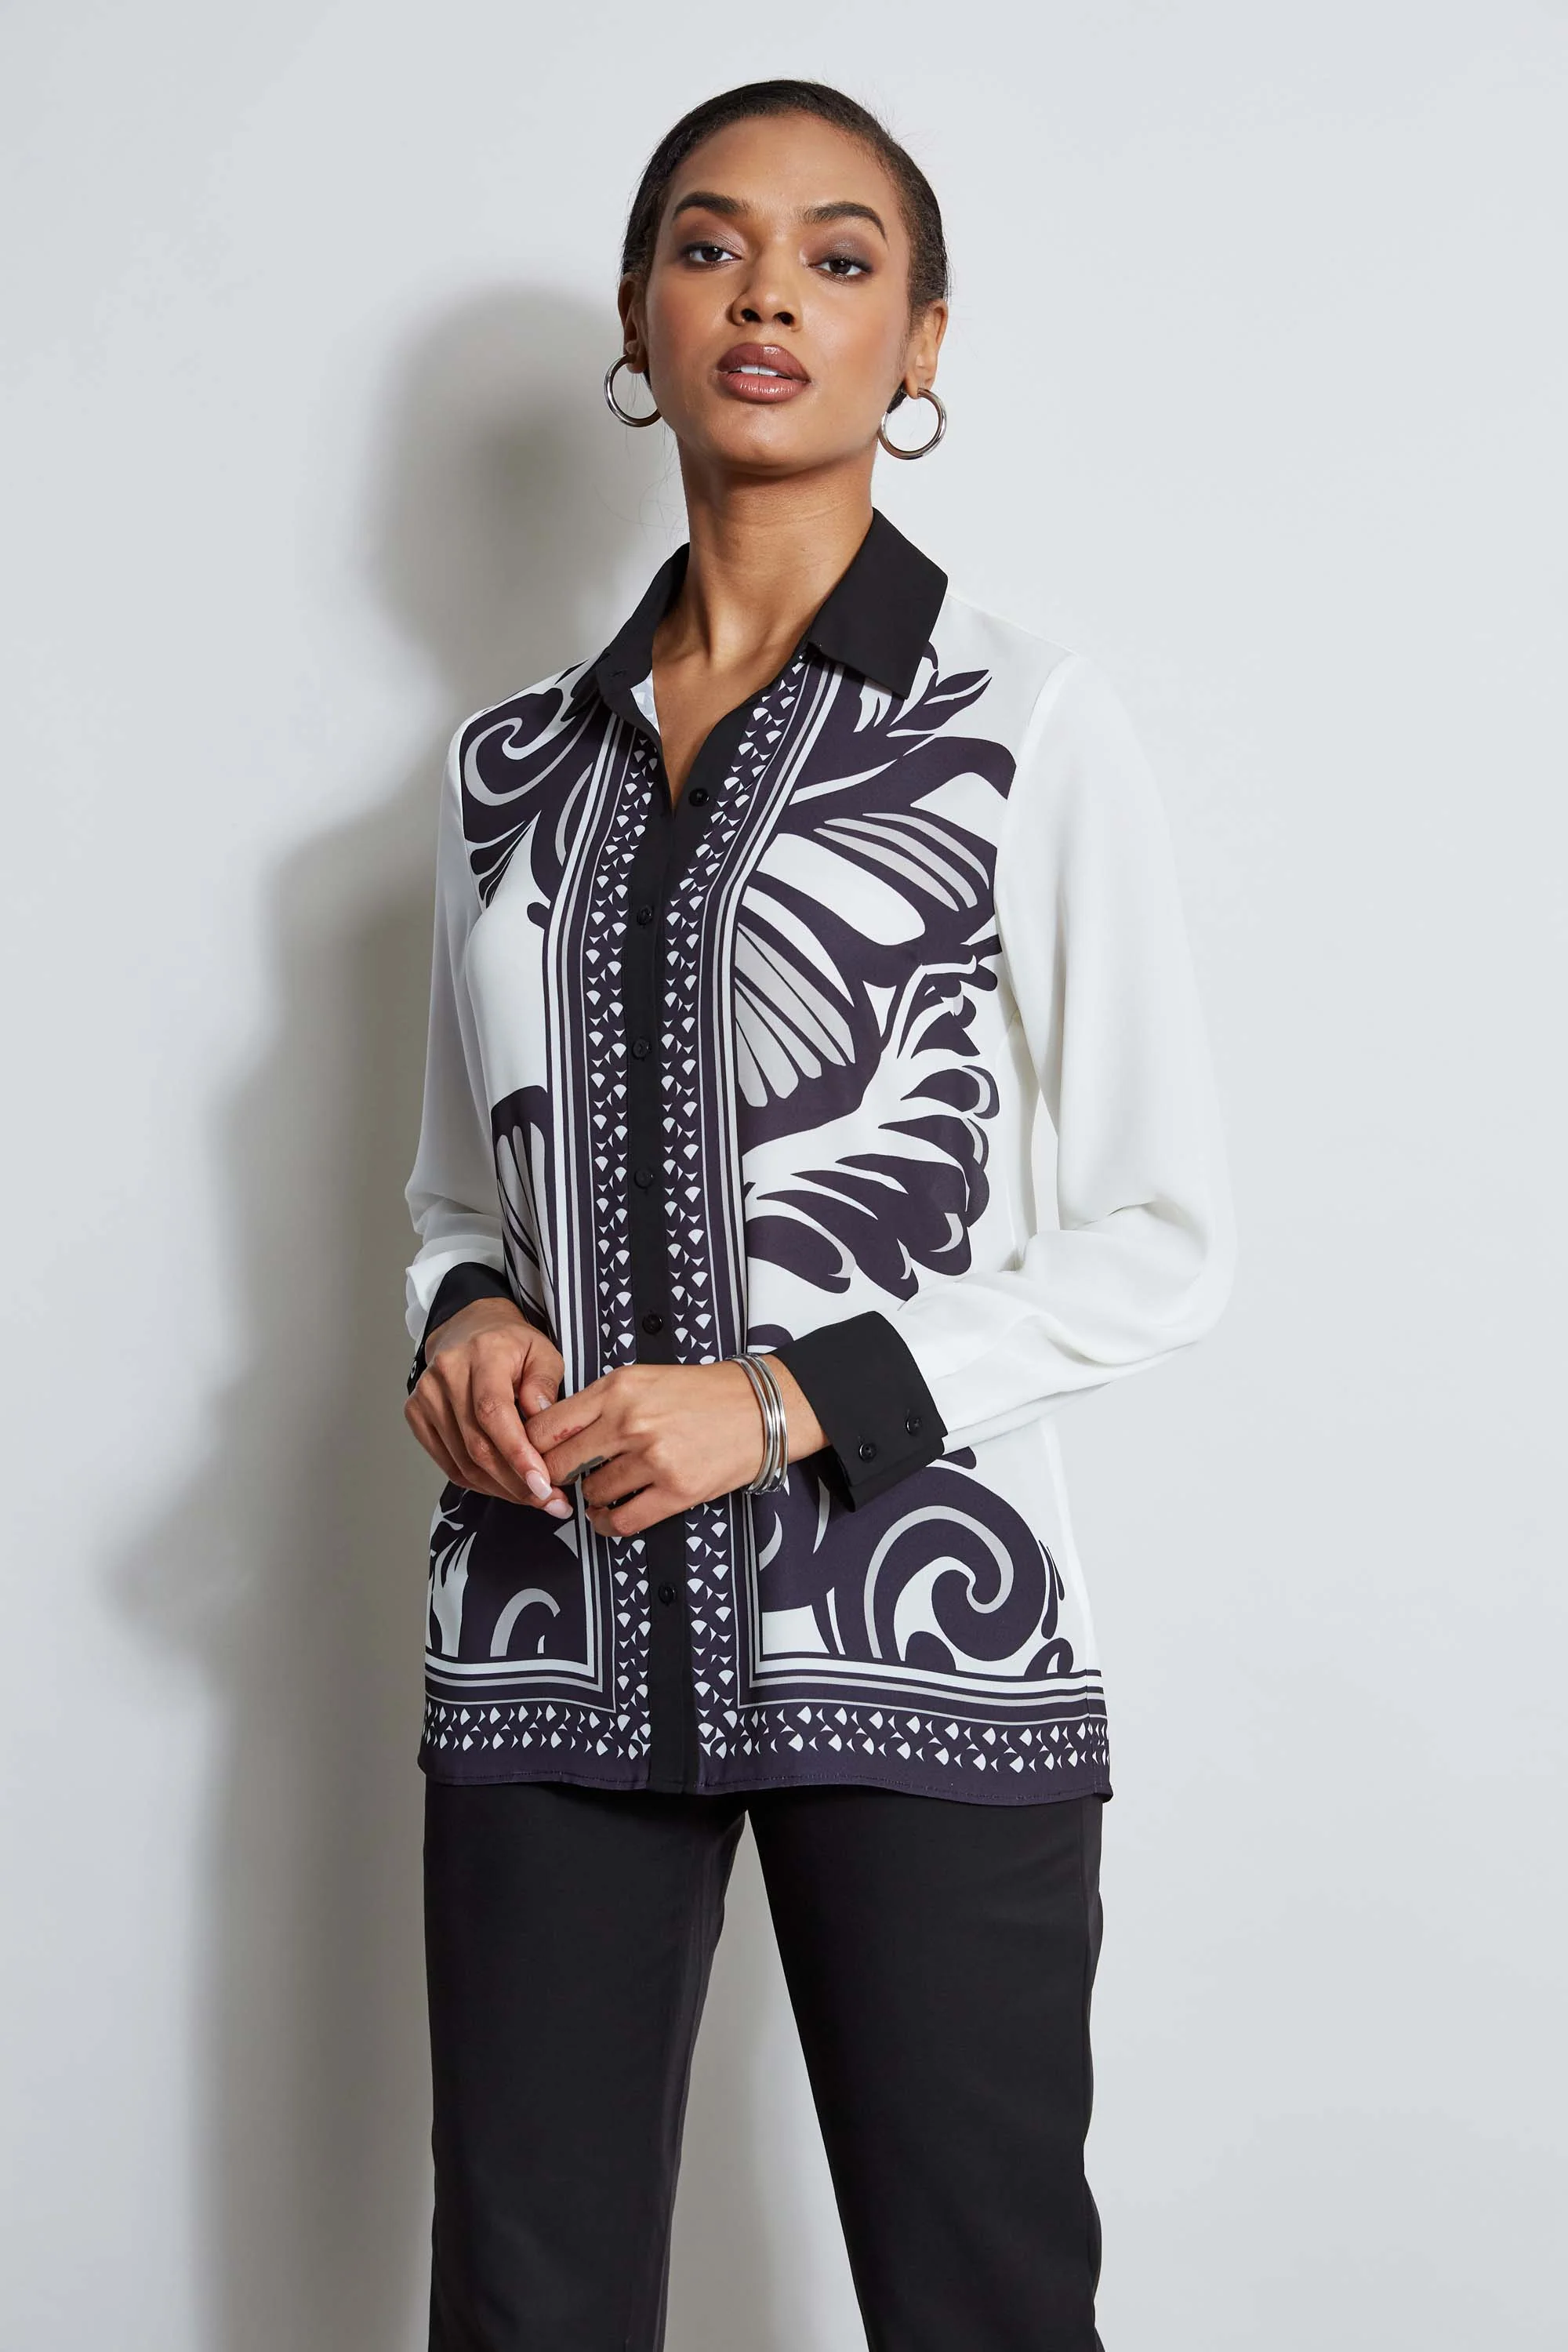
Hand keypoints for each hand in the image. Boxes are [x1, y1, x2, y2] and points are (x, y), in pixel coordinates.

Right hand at [404, 1298, 573, 1514]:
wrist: (468, 1330)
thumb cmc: (512, 1345)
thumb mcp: (542, 1352)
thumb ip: (545, 1383)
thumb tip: (540, 1418)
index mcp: (481, 1354)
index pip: (493, 1412)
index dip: (516, 1453)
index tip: (542, 1484)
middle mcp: (446, 1375)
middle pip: (477, 1444)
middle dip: (515, 1482)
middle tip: (550, 1501)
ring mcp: (425, 1396)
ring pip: (462, 1461)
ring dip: (500, 1488)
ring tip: (533, 1498)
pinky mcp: (416, 1414)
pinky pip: (448, 1463)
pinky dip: (478, 1482)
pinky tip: (504, 1487)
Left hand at [524, 1357, 826, 1540]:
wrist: (761, 1408)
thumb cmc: (702, 1392)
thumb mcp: (642, 1378)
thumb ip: (599, 1402)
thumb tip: (555, 1435)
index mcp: (617, 1388)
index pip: (547, 1427)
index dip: (531, 1449)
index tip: (536, 1458)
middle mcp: (629, 1422)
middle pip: (560, 1464)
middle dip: (554, 1479)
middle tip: (560, 1483)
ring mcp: (653, 1458)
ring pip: (591, 1494)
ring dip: (589, 1500)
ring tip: (600, 1494)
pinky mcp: (676, 1491)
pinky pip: (622, 1521)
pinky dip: (608, 1524)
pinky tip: (611, 1517)